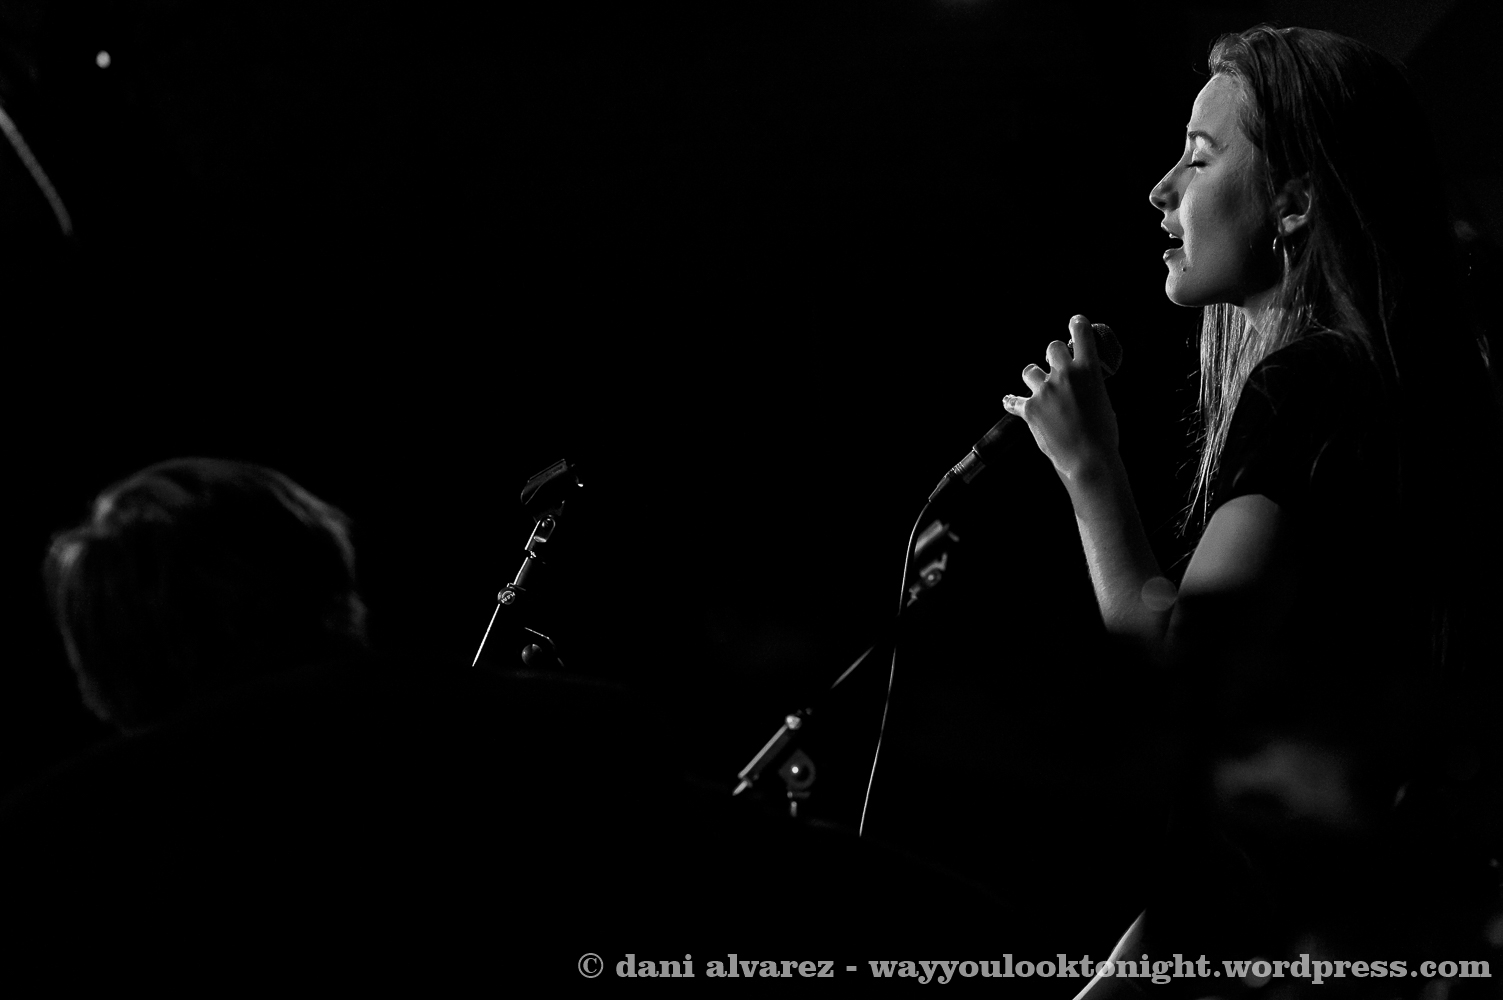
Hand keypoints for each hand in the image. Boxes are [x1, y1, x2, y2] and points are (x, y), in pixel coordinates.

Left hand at [1002, 314, 1119, 482]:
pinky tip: (1010, 402)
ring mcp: (1045, 390)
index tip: (1074, 323)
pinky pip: (1013, 400)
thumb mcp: (1103, 400)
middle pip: (1052, 348)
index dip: (1077, 324)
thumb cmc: (1103, 434)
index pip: (1081, 332)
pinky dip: (1012, 402)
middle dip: (1054, 356)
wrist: (1088, 459)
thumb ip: (1089, 385)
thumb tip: (1082, 383)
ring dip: (1034, 378)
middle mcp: (1065, 374)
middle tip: (1057, 368)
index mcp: (1089, 369)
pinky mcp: (1030, 409)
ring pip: (1030, 370)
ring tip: (1040, 390)